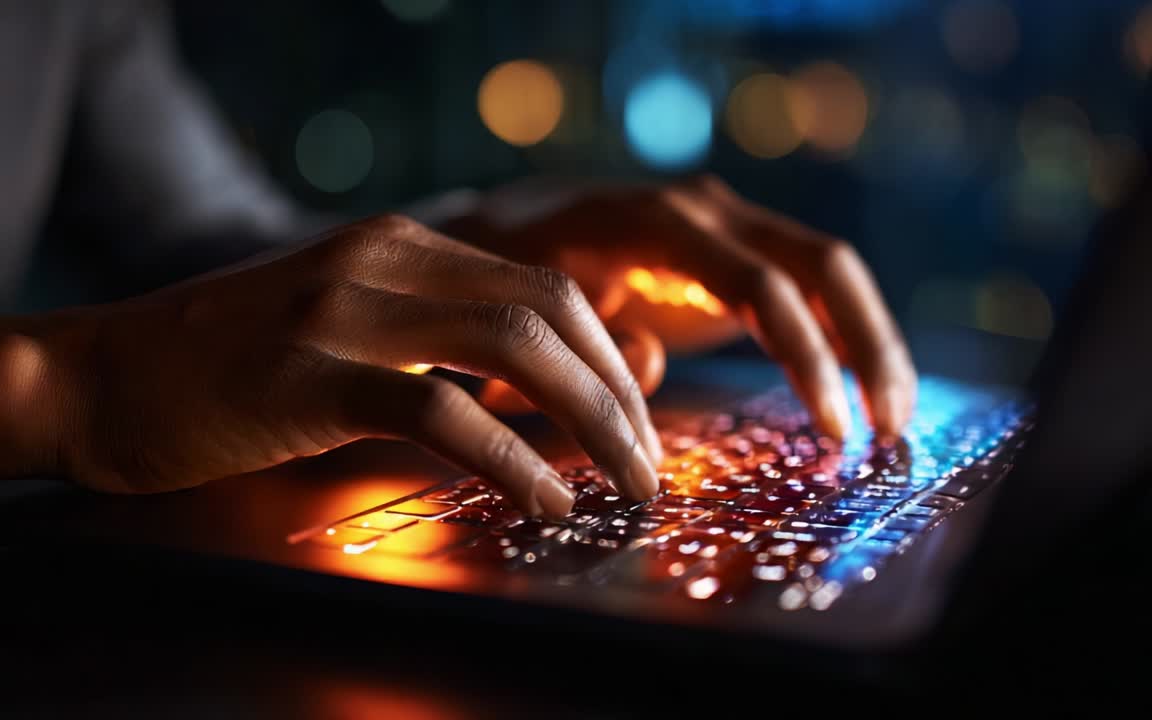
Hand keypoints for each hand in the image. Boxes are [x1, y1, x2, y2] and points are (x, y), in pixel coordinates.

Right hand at [52, 215, 663, 517]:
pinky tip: (545, 500)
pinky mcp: (307, 378)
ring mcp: (343, 312)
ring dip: (590, 421)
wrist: (92, 375)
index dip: (611, 356)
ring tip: (626, 484)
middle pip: (548, 311)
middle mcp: (382, 261)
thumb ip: (434, 345)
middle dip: (620, 392)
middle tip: (651, 464)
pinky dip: (511, 458)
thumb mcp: (340, 330)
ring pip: (512, 349)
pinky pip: (438, 412)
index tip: (639, 420)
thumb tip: (537, 398)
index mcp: (399, 246)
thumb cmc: (220, 369)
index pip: (545, 286)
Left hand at [451, 174, 915, 438]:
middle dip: (863, 345)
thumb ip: (588, 343)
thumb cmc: (510, 275)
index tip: (830, 425)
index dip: (803, 353)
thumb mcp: (531, 314)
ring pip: (828, 269)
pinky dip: (841, 336)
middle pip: (819, 264)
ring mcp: (726, 224)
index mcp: (654, 219)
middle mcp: (704, 209)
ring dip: (869, 342)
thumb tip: (647, 363)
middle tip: (888, 429)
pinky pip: (808, 285)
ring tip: (892, 420)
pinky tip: (861, 393)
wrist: (502, 229)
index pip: (756, 281)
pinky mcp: (734, 251)